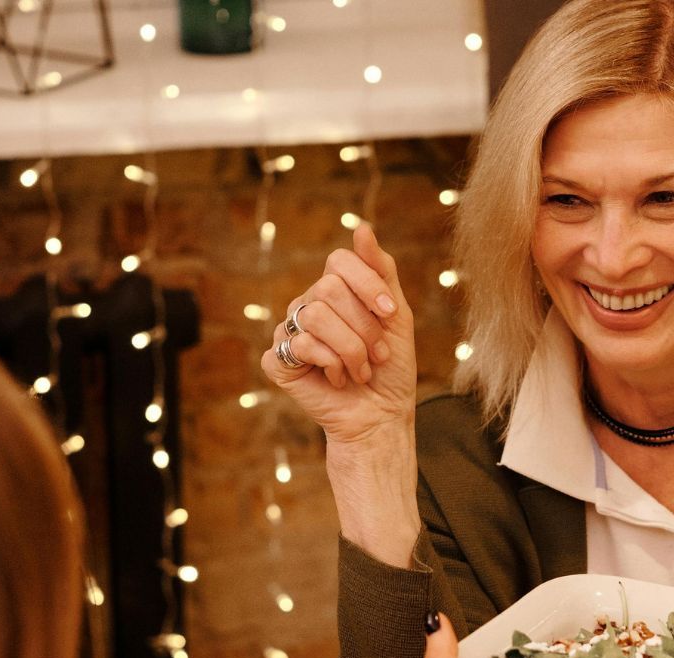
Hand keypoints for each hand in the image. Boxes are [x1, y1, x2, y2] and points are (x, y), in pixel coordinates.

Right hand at [260, 222, 417, 446]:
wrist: (381, 416)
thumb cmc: (389, 368)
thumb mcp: (396, 315)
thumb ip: (381, 271)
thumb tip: (361, 226)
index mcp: (334, 290)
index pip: (339, 261)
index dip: (367, 284)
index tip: (390, 312)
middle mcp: (307, 305)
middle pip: (328, 289)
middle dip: (364, 326)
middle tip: (378, 355)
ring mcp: (289, 332)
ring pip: (316, 316)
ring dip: (351, 349)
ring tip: (360, 371)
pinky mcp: (277, 361)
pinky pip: (300, 345)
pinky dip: (329, 365)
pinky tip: (336, 379)